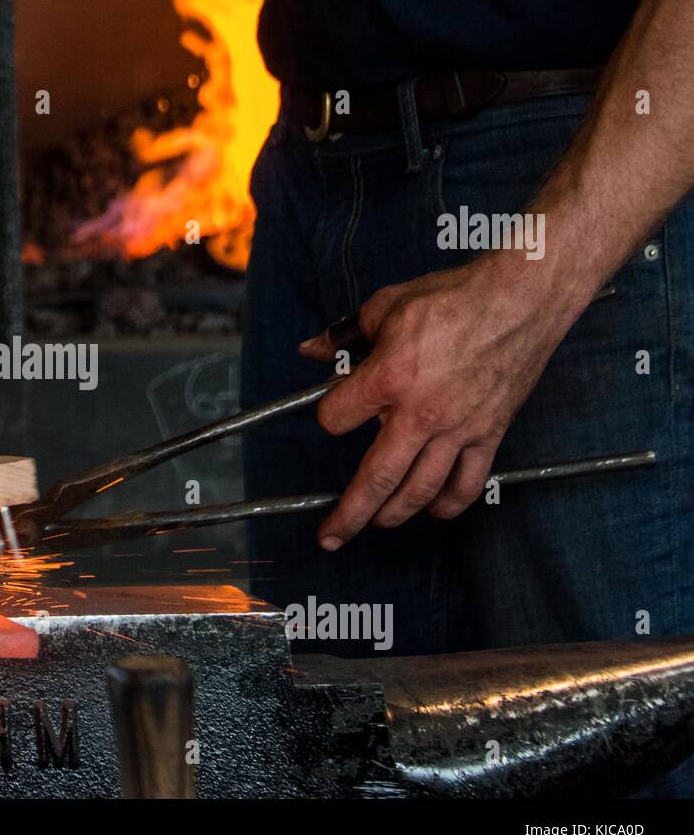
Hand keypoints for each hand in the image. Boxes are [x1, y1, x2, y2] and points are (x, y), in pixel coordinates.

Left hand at [297, 253, 585, 550]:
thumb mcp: (386, 306)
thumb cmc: (455, 298)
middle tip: (331, 536)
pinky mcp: (489, 433)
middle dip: (349, 513)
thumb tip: (311, 350)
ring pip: (420, 489)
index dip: (329, 415)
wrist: (522, 298)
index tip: (334, 411)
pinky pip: (468, 482)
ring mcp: (458, 428)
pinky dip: (450, 503)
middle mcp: (420, 413)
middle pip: (375, 478)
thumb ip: (344, 334)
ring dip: (394, 514)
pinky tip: (435, 510)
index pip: (336, 418)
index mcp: (389, 378)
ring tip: (377, 523)